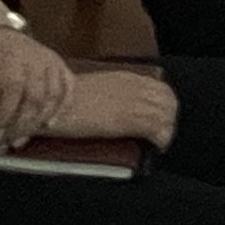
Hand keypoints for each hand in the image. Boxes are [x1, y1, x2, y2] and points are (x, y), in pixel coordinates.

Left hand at [0, 24, 73, 148]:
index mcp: (10, 59)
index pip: (12, 92)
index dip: (5, 117)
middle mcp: (34, 60)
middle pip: (35, 98)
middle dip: (23, 125)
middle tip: (10, 144)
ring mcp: (49, 61)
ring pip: (54, 95)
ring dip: (41, 120)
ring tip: (26, 138)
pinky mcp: (59, 63)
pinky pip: (69, 86)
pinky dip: (63, 106)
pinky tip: (51, 123)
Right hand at [52, 69, 181, 149]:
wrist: (56, 100)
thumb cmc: (63, 96)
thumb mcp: (92, 87)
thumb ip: (108, 93)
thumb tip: (112, 105)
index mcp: (124, 77)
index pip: (159, 87)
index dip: (163, 103)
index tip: (159, 116)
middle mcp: (134, 86)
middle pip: (168, 100)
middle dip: (168, 117)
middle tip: (161, 133)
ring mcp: (134, 102)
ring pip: (167, 114)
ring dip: (166, 129)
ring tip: (158, 142)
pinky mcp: (131, 120)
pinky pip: (159, 130)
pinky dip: (162, 140)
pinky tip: (156, 147)